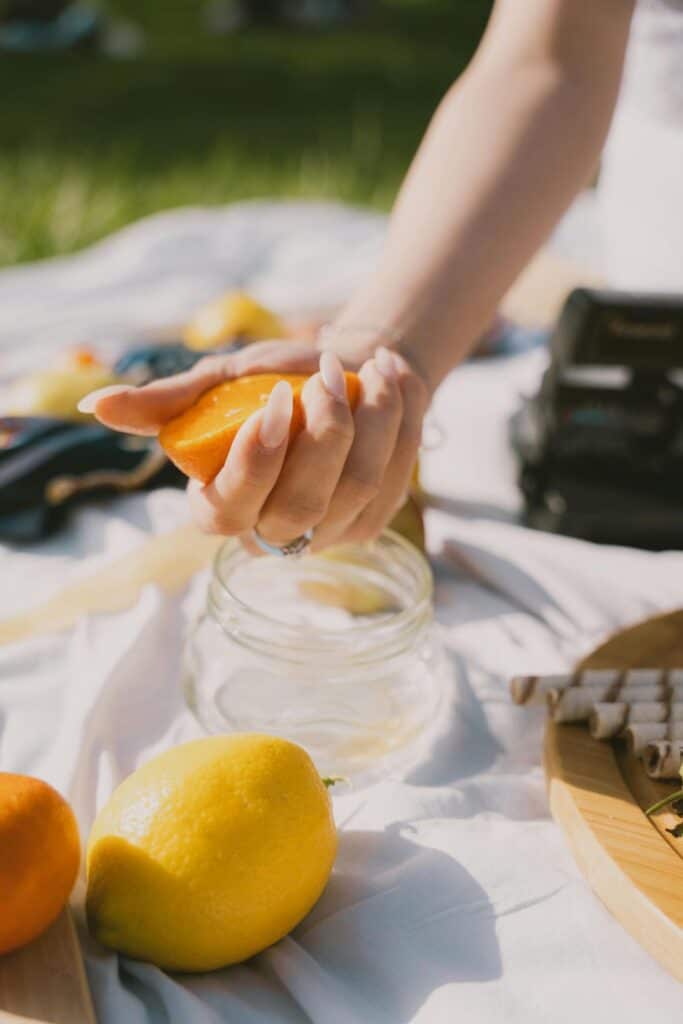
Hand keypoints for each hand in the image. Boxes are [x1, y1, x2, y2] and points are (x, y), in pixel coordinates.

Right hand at [85, 339, 429, 550]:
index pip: (228, 509)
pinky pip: (393, 477)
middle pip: (302, 503)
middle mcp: (269, 532)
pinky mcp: (369, 521)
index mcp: (221, 504)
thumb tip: (96, 406)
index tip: (276, 400)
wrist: (346, 374)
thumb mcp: (220, 384)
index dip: (254, 462)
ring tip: (372, 364)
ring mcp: (324, 533)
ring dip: (371, 416)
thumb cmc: (273, 381)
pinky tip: (392, 382)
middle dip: (324, 431)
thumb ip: (168, 402)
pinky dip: (398, 422)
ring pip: (357, 487)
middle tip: (329, 370)